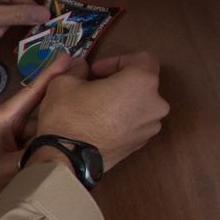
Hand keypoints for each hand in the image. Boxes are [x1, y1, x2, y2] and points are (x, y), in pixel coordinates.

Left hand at [0, 55, 76, 219]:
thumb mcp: (11, 169)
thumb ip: (38, 154)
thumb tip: (66, 145)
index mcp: (1, 119)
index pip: (31, 92)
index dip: (51, 75)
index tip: (70, 56)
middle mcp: (5, 122)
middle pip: (39, 110)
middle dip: (60, 105)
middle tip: (87, 95)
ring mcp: (7, 134)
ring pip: (38, 128)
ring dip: (53, 131)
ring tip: (82, 130)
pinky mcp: (9, 147)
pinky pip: (32, 140)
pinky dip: (44, 145)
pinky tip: (63, 150)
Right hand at [34, 52, 169, 170]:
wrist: (66, 160)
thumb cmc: (68, 115)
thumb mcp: (64, 81)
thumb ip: (78, 69)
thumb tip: (81, 67)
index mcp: (142, 82)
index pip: (142, 59)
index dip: (117, 60)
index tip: (96, 72)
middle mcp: (155, 104)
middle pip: (141, 84)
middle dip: (119, 83)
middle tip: (93, 88)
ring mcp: (150, 128)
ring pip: (138, 106)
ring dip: (121, 103)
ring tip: (95, 110)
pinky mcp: (140, 145)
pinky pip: (133, 124)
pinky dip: (120, 121)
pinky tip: (98, 127)